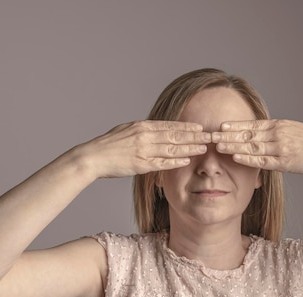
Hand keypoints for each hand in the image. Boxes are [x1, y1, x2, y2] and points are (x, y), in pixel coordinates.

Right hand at [79, 120, 210, 178]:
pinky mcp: (140, 164)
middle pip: (174, 136)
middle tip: (209, 136)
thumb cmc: (108, 144)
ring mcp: (143, 150)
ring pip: (172, 148)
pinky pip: (162, 163)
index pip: (169, 126)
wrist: (93, 157)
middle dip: (194, 136)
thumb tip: (154, 128)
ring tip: (203, 148)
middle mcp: (145, 136)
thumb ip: (142, 129)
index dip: (186, 127)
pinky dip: (175, 161)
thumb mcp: (126, 130)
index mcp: (142, 126)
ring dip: (189, 148)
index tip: (199, 127)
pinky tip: (186, 160)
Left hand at [212, 119, 302, 174]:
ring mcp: (280, 148)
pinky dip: (247, 159)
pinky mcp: (284, 162)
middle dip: (228, 134)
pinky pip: (262, 160)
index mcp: (279, 125)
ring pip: (252, 146)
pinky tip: (235, 158)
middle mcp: (277, 134)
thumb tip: (262, 130)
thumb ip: (277, 130)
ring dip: (233, 146)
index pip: (252, 125)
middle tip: (211, 134)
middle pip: (248, 134)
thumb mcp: (293, 130)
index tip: (221, 125)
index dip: (236, 125)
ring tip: (217, 146)